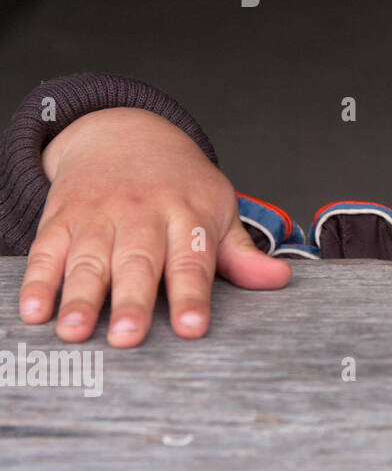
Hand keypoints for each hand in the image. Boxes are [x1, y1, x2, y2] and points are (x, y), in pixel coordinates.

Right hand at [17, 107, 290, 346]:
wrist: (125, 133)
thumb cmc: (179, 184)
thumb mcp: (217, 209)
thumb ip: (240, 253)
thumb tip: (279, 279)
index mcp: (187, 214)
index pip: (193, 261)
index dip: (193, 296)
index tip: (193, 329)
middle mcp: (142, 213)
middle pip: (138, 261)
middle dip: (132, 301)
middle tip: (127, 337)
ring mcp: (99, 214)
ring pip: (88, 258)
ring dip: (79, 296)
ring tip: (74, 332)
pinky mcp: (62, 216)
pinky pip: (46, 249)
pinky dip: (38, 280)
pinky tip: (34, 310)